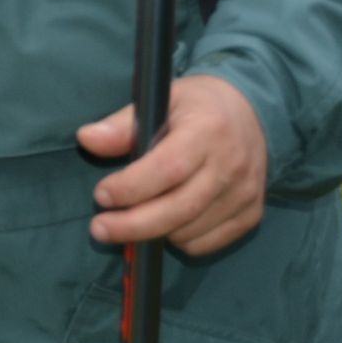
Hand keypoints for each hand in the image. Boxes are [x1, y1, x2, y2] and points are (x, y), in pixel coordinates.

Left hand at [77, 73, 268, 255]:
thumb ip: (123, 124)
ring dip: (153, 232)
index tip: (101, 195)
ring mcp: (245, 194)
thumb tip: (86, 139)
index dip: (131, 187)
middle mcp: (231, 166)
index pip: (167, 168)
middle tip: (100, 229)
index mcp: (207, 131)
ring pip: (190, 231)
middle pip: (179, 208)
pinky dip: (179, 240)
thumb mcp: (160, 99)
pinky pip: (206, 243)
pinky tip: (165, 222)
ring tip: (131, 218)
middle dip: (133, 225)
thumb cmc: (197, 107)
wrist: (255, 115)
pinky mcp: (252, 215)